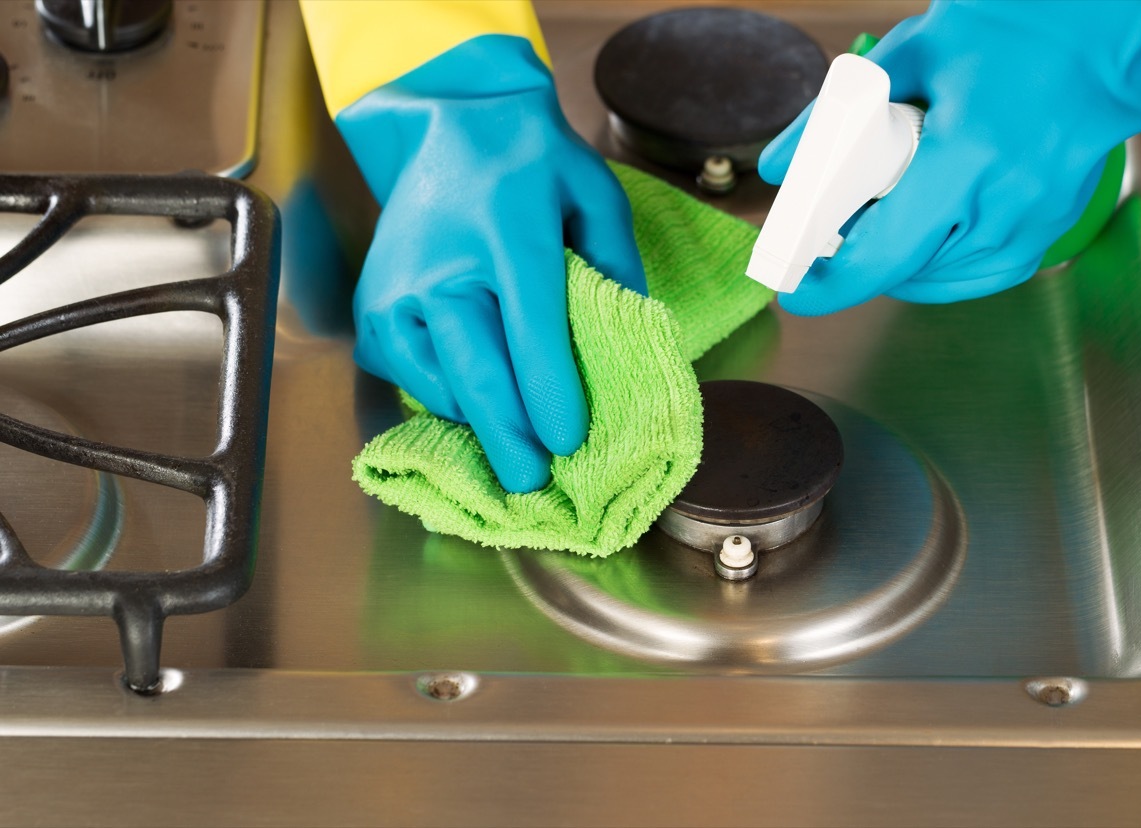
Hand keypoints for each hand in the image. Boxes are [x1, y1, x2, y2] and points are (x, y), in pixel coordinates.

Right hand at [340, 36, 646, 491]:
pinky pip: (407, 375)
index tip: (567, 442)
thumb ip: (616, 262)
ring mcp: (398, 292)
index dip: (550, 394)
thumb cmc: (529, 162)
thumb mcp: (592, 194)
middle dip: (509, 437)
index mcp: (508, 235)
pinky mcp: (373, 311)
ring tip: (511, 451)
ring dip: (477, 424)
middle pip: (478, 372)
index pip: (532, 331)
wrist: (447, 124)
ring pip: (440, 384)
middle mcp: (443, 268)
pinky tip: (470, 404)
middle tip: (532, 483)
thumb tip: (630, 332)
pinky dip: (440, 398)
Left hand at [759, 1, 1140, 314]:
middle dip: (859, 262)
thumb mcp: (908, 56)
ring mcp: (1038, 217)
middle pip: (907, 268)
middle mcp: (1008, 198)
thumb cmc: (1008, 26)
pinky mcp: (1056, 223)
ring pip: (944, 277)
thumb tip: (780, 168)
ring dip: (902, 260)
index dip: (833, 285)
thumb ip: (833, 117)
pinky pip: (987, 271)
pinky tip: (926, 241)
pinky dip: (947, 266)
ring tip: (886, 214)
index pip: (883, 253)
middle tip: (832, 234)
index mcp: (967, 155)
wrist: (1100, 24)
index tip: (797, 293)